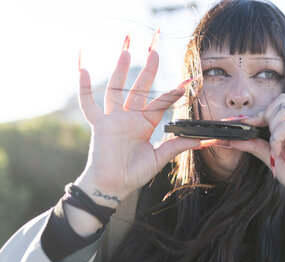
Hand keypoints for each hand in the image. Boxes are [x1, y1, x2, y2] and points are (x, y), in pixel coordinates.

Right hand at [76, 45, 199, 205]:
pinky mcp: (98, 125)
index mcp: (145, 124)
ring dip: (120, 71)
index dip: (172, 94)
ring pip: (116, 90)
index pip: (160, 104)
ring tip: (126, 52)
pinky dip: (84, 88)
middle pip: (139, 89)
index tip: (185, 83)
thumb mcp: (159, 159)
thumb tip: (201, 141)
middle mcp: (129, 118)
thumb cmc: (133, 174)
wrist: (112, 186)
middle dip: (147, 71)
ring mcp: (113, 119)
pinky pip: (88, 104)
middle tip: (155, 52)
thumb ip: (176, 146)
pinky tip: (82, 69)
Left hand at [228, 94, 284, 199]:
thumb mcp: (270, 157)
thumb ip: (255, 146)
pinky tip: (277, 152)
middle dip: (266, 116)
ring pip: (283, 110)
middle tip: (263, 136)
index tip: (244, 124)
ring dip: (272, 128)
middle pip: (280, 101)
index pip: (276, 104)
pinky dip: (277, 138)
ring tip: (274, 147)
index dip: (258, 114)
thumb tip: (232, 141)